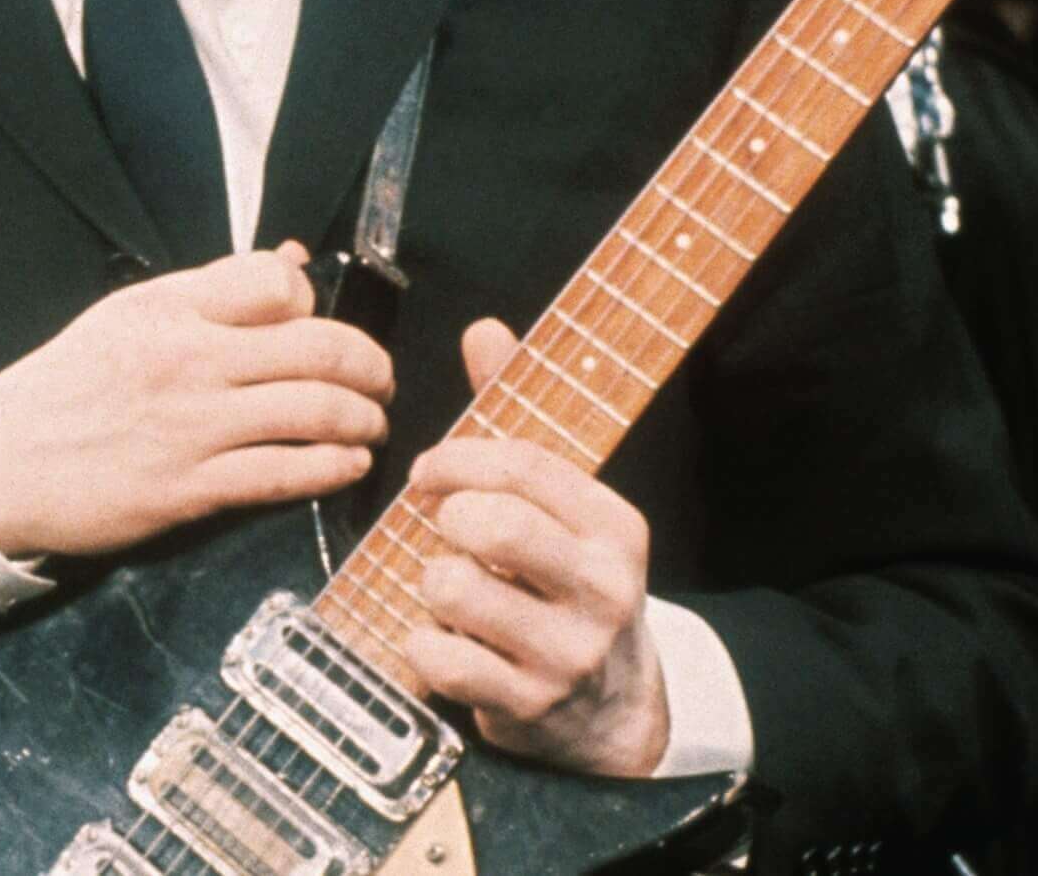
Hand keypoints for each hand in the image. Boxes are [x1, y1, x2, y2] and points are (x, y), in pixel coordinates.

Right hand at [0, 243, 391, 558]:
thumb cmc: (69, 385)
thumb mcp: (132, 312)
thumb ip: (215, 289)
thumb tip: (296, 262)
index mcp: (174, 309)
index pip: (278, 283)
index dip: (315, 303)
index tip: (323, 325)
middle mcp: (191, 360)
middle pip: (318, 349)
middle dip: (371, 365)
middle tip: (382, 379)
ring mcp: (193, 427)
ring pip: (314, 412)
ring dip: (364, 418)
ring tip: (374, 422)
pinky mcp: (189, 490)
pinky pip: (285, 474)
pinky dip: (333, 467)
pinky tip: (350, 463)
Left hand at [403, 319, 670, 776]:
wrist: (614, 709)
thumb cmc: (567, 583)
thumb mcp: (562, 505)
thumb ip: (516, 417)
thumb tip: (483, 328)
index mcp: (614, 527)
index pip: (525, 465)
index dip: (459, 456)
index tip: (428, 469)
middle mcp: (602, 588)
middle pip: (494, 524)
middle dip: (446, 516)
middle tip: (439, 524)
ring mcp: (567, 652)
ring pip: (456, 589)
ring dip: (431, 581)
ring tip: (447, 587)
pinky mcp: (528, 705)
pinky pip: (439, 657)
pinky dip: (423, 643)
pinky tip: (443, 639)